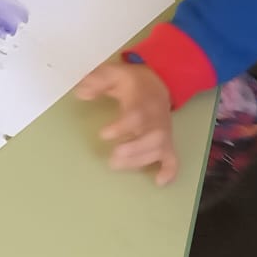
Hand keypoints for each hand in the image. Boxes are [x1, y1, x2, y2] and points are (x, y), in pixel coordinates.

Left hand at [75, 61, 179, 185]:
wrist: (157, 83)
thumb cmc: (131, 82)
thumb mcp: (113, 73)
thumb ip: (97, 81)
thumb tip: (82, 92)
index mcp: (142, 101)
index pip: (136, 115)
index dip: (122, 127)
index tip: (104, 134)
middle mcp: (156, 118)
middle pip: (153, 136)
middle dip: (135, 148)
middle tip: (114, 157)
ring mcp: (163, 131)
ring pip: (160, 148)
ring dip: (142, 160)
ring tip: (118, 165)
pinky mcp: (167, 141)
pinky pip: (174, 157)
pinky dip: (170, 170)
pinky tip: (159, 182)